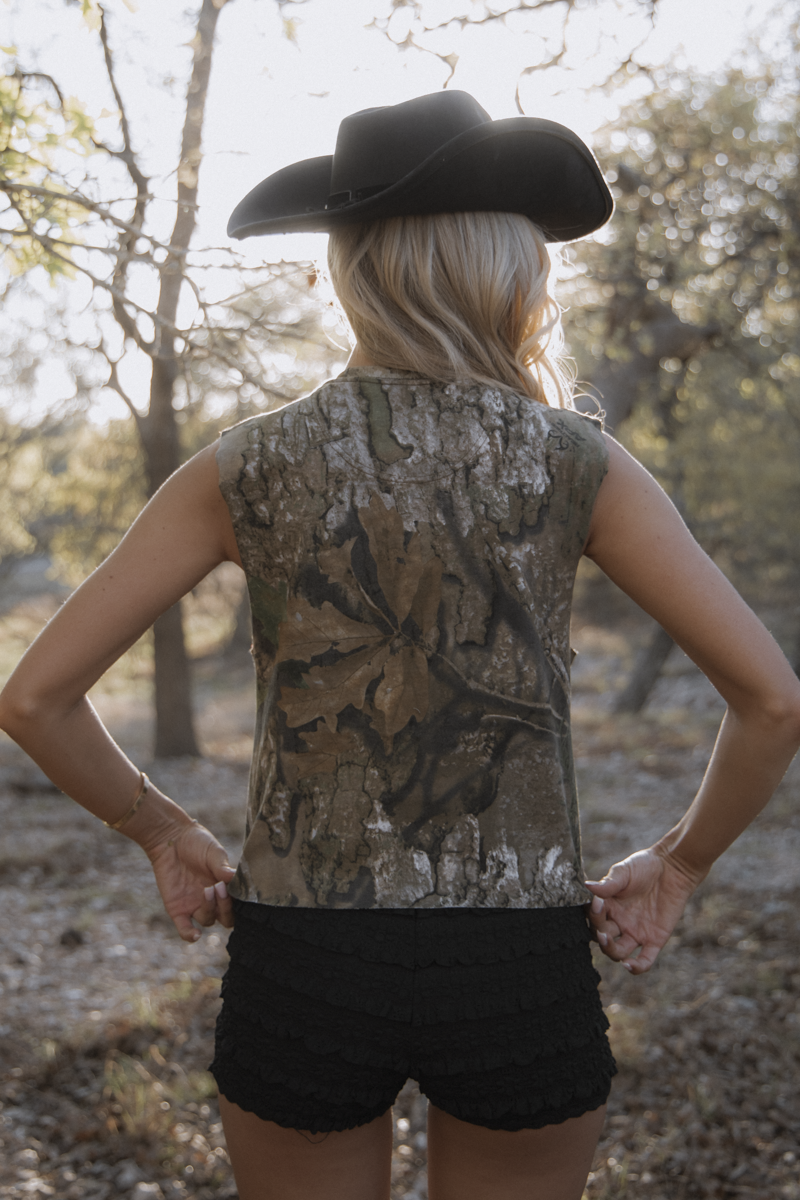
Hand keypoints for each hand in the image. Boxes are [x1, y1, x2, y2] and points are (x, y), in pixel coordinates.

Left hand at [146, 820, 236, 942]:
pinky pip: (184, 928)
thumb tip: (235, 878)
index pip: (237, 905)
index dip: (238, 903)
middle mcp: (212, 899)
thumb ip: (222, 868)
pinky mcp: (177, 908)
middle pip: (225, 918)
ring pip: (208, 920)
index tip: (234, 888)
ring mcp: (195, 905)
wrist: (171, 838)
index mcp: (225, 887)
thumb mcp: (214, 852)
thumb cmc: (196, 842)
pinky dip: (190, 935)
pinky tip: (195, 934)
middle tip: (219, 887)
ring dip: (209, 908)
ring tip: (207, 889)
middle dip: (225, 906)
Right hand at [584, 847, 703, 973]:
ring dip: (610, 950)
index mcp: (609, 906)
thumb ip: (608, 883)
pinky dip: (636, 967)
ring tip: (607, 940)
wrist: (673, 867)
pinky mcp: (654, 939)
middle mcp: (619, 922)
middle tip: (601, 930)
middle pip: (602, 938)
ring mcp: (636, 932)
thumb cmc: (645, 866)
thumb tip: (588, 887)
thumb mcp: (624, 872)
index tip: (596, 904)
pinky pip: (644, 960)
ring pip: (618, 952)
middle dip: (599, 936)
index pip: (594, 918)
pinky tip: (629, 965)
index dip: (592, 915)